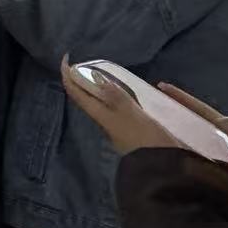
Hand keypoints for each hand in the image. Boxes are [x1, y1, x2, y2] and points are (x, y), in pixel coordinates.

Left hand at [60, 59, 181, 155]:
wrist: (160, 169)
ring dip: (94, 87)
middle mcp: (104, 120)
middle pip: (84, 97)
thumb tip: (92, 75)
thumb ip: (114, 96)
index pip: (76, 93)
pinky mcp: (128, 129)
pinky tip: (119, 92)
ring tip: (97, 73)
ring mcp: (116, 126)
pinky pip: (112, 107)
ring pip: (97, 103)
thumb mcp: (131, 114)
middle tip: (81, 63)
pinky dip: (110, 95)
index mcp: (101, 115)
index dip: (67, 75)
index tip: (66, 57)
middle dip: (78, 80)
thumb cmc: (146, 140)